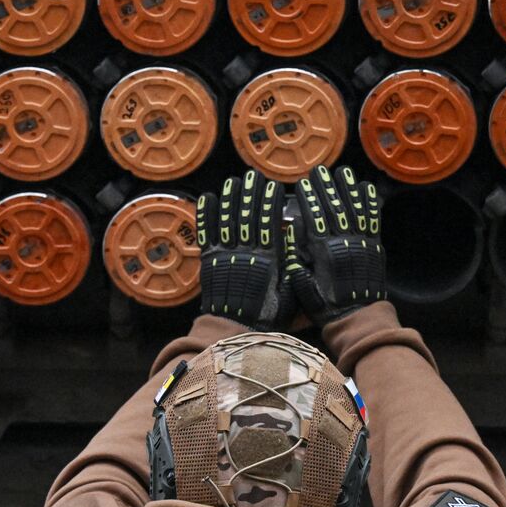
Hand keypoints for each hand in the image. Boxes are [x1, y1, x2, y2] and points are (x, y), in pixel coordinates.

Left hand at [196, 170, 292, 329]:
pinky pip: (206, 233)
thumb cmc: (266, 316)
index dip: (270, 203)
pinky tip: (208, 196)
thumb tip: (298, 246)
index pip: (269, 224)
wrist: (234, 331)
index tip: (273, 186)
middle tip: (253, 175)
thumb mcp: (289, 296)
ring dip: (230, 198)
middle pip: (247, 216)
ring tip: (234, 180)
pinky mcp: (208, 261)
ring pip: (227, 220)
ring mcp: (225, 255)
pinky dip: (206, 214)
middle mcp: (245, 253)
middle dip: (250, 193)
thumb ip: (294, 271)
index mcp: (267, 260)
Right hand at [287, 165, 386, 324]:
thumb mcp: (304, 289)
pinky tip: (366, 188)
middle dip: (326, 188)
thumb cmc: (327, 305)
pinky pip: (372, 220)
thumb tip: (288, 239)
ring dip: (348, 189)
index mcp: (324, 252)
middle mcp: (343, 243)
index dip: (309, 200)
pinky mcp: (374, 246)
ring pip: (354, 209)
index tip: (303, 184)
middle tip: (319, 171)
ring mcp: (361, 242)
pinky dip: (370, 203)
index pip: (315, 219)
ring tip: (343, 172)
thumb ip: (296, 265)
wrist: (358, 317)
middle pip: (334, 208)